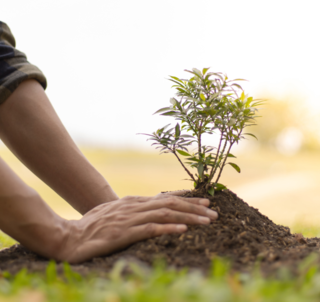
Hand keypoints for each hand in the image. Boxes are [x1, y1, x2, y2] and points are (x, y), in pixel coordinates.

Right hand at [57, 191, 217, 262]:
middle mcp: (134, 206)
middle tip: (214, 212)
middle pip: (170, 204)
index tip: (205, 202)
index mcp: (133, 202)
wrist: (69, 237)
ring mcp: (129, 219)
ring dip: (189, 216)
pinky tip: (183, 230)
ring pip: (165, 214)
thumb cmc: (92, 226)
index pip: (165, 198)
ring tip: (208, 220)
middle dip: (195, 207)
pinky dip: (168, 228)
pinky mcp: (123, 234)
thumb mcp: (115, 213)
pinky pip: (150, 229)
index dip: (187, 200)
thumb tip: (150, 212)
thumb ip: (132, 211)